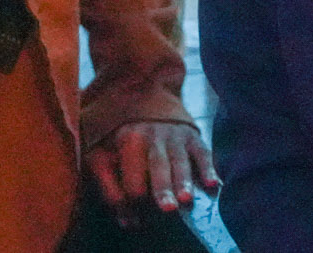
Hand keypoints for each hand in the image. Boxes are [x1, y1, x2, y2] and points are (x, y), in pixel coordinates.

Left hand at [85, 121, 218, 227]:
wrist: (140, 88)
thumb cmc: (117, 131)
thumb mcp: (100, 152)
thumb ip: (109, 187)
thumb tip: (127, 222)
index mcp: (126, 139)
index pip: (130, 176)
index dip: (132, 199)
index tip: (134, 220)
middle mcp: (151, 135)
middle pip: (156, 165)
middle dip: (161, 187)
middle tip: (167, 209)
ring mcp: (174, 134)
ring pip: (179, 160)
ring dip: (183, 180)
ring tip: (187, 199)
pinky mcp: (192, 134)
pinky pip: (202, 152)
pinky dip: (208, 168)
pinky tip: (212, 184)